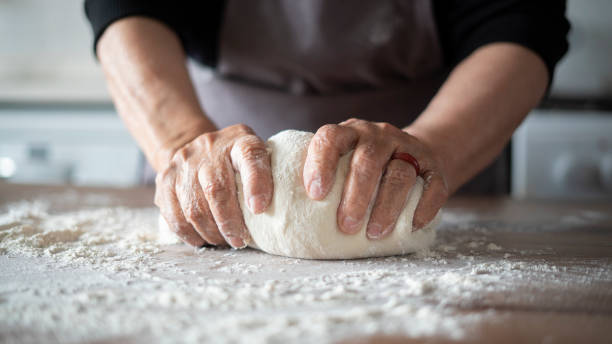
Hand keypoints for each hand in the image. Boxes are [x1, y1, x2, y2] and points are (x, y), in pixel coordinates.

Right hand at [155, 124, 272, 247]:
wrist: (198, 149)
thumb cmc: (239, 163)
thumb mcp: (259, 159)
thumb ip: (271, 178)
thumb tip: (286, 216)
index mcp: (241, 140)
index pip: (250, 156)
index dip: (256, 183)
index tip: (260, 209)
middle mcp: (211, 147)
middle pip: (216, 189)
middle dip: (230, 223)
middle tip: (240, 241)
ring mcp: (185, 161)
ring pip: (194, 207)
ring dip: (211, 232)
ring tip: (223, 241)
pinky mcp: (165, 178)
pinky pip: (174, 215)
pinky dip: (189, 234)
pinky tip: (203, 239)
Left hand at [303, 118, 448, 238]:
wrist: (416, 155)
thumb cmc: (361, 169)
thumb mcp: (340, 162)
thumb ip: (316, 179)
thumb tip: (268, 213)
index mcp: (348, 133)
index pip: (331, 138)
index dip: (320, 162)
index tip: (314, 193)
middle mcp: (378, 136)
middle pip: (367, 158)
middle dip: (356, 194)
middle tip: (345, 226)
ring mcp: (408, 150)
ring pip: (400, 173)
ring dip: (386, 205)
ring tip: (373, 233)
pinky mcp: (434, 168)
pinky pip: (432, 185)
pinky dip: (424, 206)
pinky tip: (411, 225)